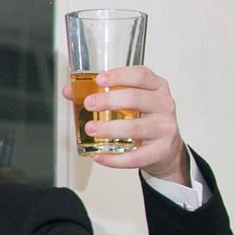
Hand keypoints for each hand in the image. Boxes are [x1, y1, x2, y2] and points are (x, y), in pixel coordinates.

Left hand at [62, 64, 188, 183]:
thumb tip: (69, 91)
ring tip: (90, 129)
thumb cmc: (143, 118)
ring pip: (134, 128)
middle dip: (109, 101)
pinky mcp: (161, 151)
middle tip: (89, 104)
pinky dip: (114, 159)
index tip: (99, 80)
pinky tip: (99, 156)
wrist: (165, 147)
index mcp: (156, 87)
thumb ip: (100, 93)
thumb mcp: (128, 101)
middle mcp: (163, 105)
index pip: (141, 75)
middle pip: (135, 99)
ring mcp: (164, 128)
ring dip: (108, 129)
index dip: (119, 75)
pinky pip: (135, 157)